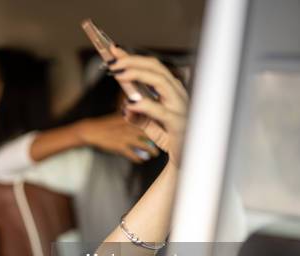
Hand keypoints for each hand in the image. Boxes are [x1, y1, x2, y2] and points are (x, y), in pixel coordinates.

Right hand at [76, 114, 159, 163]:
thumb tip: (145, 120)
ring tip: (155, 154)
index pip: (150, 119)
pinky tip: (141, 160)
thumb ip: (133, 118)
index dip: (160, 125)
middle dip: (160, 139)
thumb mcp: (120, 116)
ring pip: (144, 144)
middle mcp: (130, 126)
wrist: (91, 131)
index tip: (167, 130)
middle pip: (150, 132)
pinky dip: (138, 158)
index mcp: (131, 117)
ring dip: (151, 150)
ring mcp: (125, 136)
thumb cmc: (105, 124)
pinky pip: (133, 154)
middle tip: (166, 143)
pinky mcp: (119, 146)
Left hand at [110, 47, 188, 166]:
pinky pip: (161, 111)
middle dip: (133, 62)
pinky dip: (144, 105)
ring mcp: (180, 107)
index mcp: (171, 90)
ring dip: (138, 75)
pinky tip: (130, 104)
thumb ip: (137, 115)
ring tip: (119, 75)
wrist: (186, 159)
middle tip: (113, 63)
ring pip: (161, 81)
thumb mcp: (149, 124)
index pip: (152, 67)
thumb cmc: (171, 137)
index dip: (132, 58)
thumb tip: (125, 108)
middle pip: (156, 68)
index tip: (113, 51)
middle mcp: (177, 94)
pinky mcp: (178, 123)